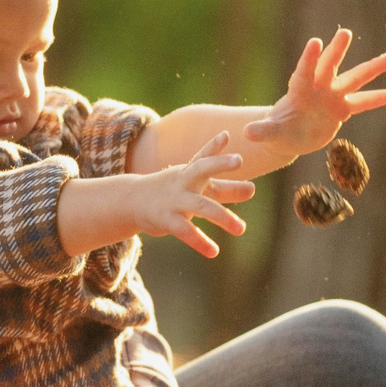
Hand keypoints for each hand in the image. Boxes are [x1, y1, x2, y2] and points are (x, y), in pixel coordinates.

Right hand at [130, 132, 256, 257]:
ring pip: (200, 205)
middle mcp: (183, 181)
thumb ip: (225, 188)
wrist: (132, 201)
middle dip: (219, 163)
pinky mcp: (166, 219)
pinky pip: (185, 231)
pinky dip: (200, 242)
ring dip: (222, 216)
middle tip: (239, 159)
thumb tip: (253, 190)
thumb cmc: (173, 191)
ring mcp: (174, 200)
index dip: (215, 147)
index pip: (204, 156)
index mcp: (191, 171)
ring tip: (241, 229)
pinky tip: (214, 251)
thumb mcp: (197, 187)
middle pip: (201, 168)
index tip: (226, 135)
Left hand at [245, 29, 385, 159]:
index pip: (305, 71)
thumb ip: (262, 131)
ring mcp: (332, 97)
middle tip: (346, 32)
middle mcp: (318, 88)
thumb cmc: (277, 131)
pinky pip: (363, 103)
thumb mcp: (269, 133)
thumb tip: (248, 133)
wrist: (289, 136)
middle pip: (329, 66)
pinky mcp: (342, 110)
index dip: (310, 57)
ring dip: (370, 69)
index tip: (316, 41)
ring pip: (353, 80)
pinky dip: (379, 99)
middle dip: (337, 50)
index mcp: (299, 90)